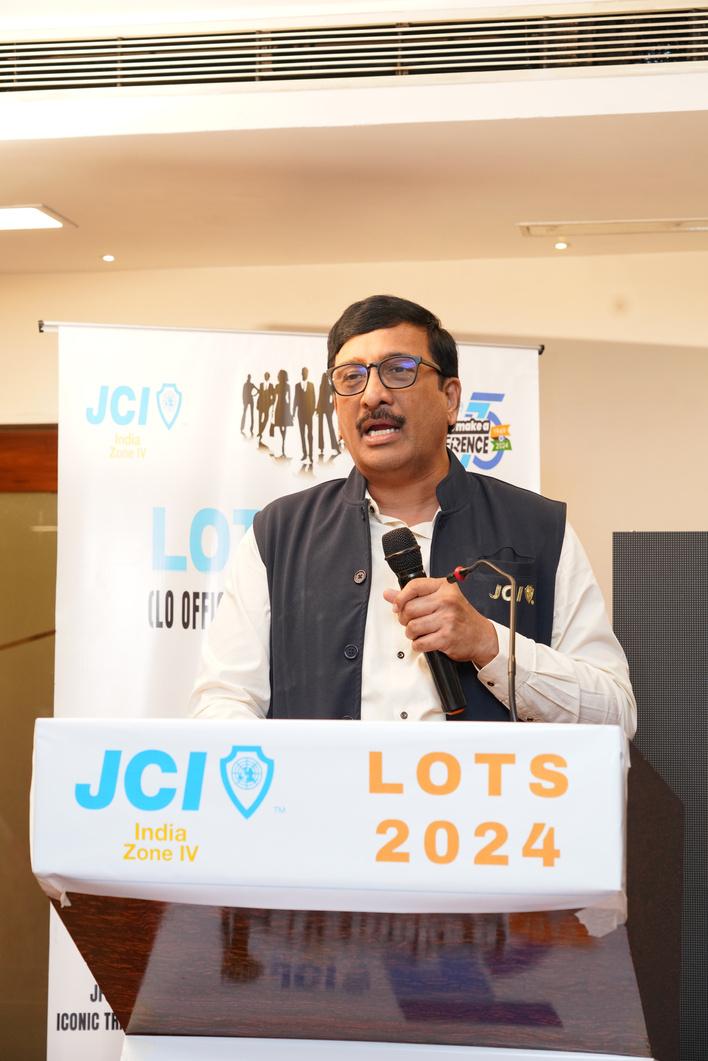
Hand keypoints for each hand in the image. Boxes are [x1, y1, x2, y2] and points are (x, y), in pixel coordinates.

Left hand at [383, 577, 498, 666]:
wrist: (481, 636)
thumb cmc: (460, 617)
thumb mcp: (440, 599)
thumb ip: (413, 596)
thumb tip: (389, 594)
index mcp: (444, 587)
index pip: (413, 586)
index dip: (400, 598)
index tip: (397, 606)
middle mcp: (447, 601)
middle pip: (409, 609)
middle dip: (405, 619)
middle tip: (411, 622)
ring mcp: (447, 619)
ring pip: (412, 627)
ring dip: (411, 633)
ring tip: (420, 632)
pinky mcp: (446, 637)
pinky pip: (419, 643)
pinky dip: (418, 645)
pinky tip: (425, 641)